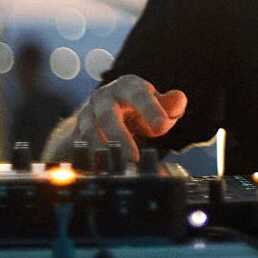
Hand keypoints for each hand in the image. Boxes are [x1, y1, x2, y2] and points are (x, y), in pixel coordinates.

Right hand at [40, 75, 187, 162]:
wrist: (106, 110)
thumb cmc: (138, 108)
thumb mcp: (156, 103)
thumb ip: (170, 105)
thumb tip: (179, 102)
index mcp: (127, 86)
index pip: (139, 94)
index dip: (150, 109)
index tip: (162, 127)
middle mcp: (104, 97)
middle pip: (107, 114)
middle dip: (120, 136)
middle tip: (133, 157)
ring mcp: (88, 114)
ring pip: (89, 132)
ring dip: (102, 150)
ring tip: (117, 167)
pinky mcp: (78, 132)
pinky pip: (79, 146)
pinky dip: (87, 159)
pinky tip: (100, 171)